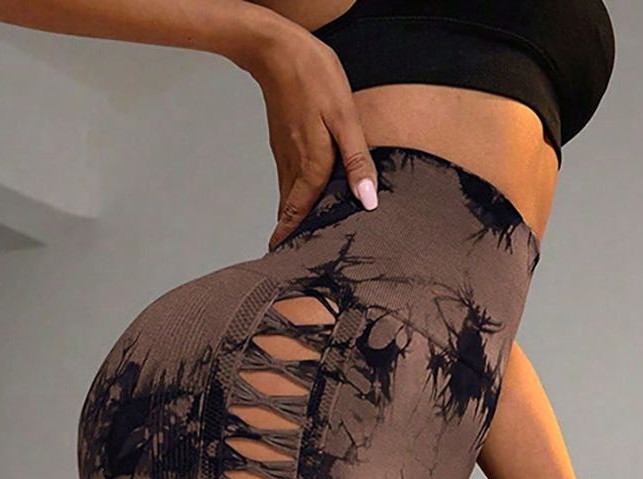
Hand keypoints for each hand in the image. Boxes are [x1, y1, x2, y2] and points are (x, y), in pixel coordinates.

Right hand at [238, 21, 379, 249]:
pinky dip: (292, 197)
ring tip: (300, 239)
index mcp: (311, 165)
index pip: (300, 215)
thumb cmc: (313, 76)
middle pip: (291, 212)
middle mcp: (293, 165)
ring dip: (292, 219)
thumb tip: (368, 201)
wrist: (274, 48)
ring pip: (288, 197)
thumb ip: (356, 160)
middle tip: (296, 261)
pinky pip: (287, 179)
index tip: (288, 265)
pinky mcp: (282, 142)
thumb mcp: (344, 117)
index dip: (293, 241)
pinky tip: (302, 200)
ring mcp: (284, 154)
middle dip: (293, 237)